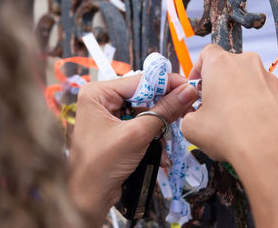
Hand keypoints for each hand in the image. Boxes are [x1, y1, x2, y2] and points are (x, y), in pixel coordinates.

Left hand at [68, 74, 198, 226]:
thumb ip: (164, 111)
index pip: (140, 80)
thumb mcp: (137, 134)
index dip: (167, 83)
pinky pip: (141, 124)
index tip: (189, 86)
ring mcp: (109, 115)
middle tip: (187, 109)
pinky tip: (160, 152)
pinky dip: (152, 136)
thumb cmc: (102, 164)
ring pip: (145, 110)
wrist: (88, 197)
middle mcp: (103, 99)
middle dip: (164, 107)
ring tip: (171, 136)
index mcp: (99, 93)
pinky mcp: (117, 129)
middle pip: (144, 95)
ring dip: (160, 125)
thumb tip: (187, 92)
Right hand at [181, 44, 277, 227]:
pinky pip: (264, 94)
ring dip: (238, 95)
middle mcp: (246, 63)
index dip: (199, 69)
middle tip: (212, 106)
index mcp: (220, 64)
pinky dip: (256, 105)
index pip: (206, 53)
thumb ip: (188, 116)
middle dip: (219, 84)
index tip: (196, 86)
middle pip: (228, 67)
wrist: (270, 151)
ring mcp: (267, 77)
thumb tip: (192, 117)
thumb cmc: (229, 134)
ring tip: (233, 120)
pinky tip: (251, 126)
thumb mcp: (191, 128)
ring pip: (247, 80)